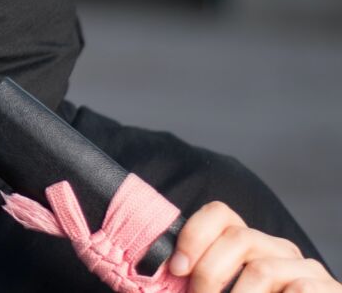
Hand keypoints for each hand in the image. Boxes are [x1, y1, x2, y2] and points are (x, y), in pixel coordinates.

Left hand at [168, 200, 338, 291]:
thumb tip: (172, 271)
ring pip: (261, 270)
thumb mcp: (226, 290)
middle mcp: (279, 249)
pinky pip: (298, 289)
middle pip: (238, 238)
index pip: (220, 214)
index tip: (177, 269)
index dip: (194, 235)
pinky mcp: (329, 289)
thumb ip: (202, 278)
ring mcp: (307, 269)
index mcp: (252, 245)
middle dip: (209, 274)